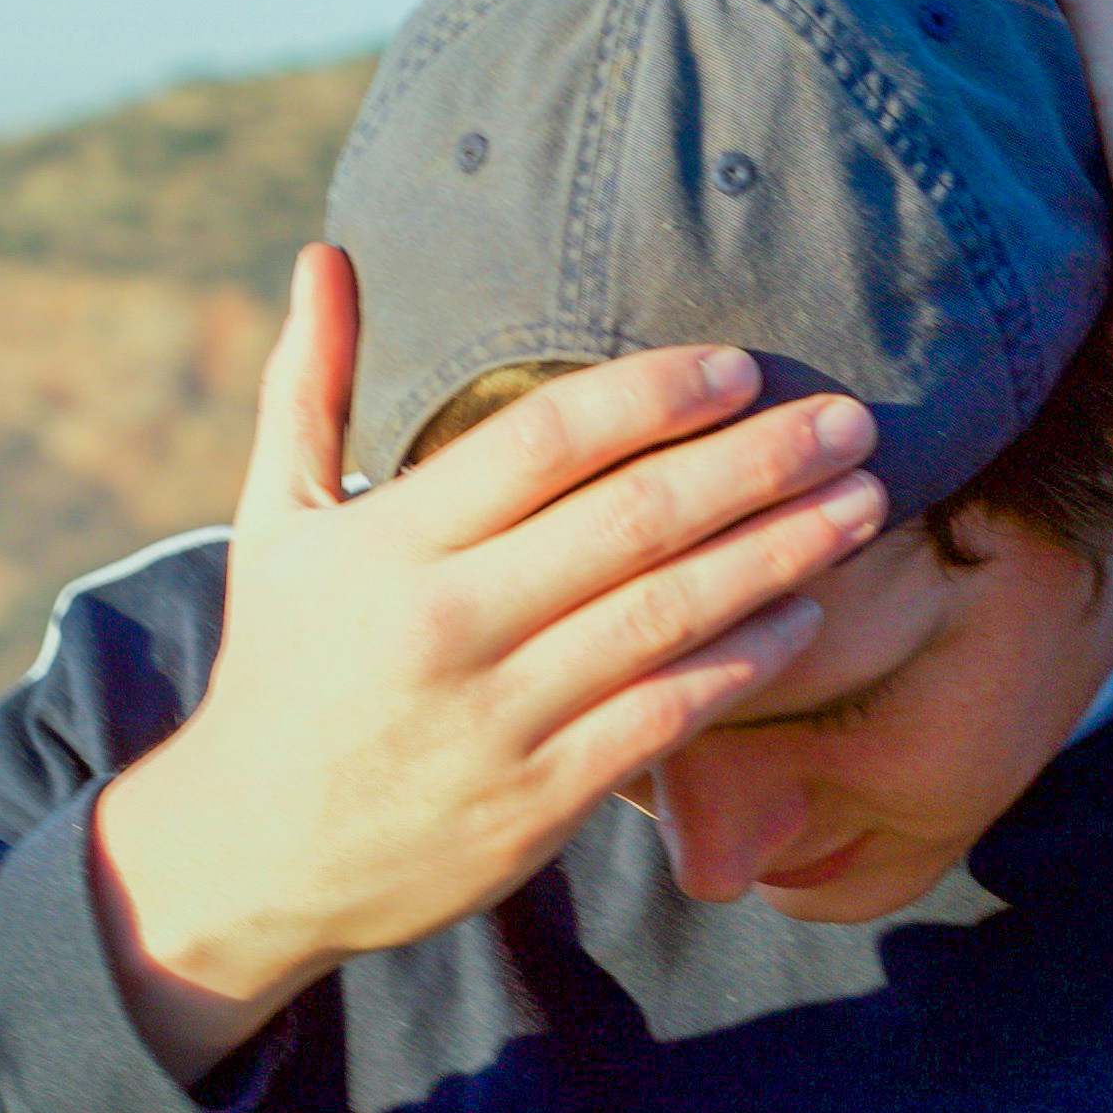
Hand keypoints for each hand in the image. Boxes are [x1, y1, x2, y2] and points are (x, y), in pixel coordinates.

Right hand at [85, 243, 886, 1080]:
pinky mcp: (536, 801)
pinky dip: (742, 664)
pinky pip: (664, 718)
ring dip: (779, 554)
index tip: (740, 367)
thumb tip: (326, 254)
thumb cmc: (279, 673)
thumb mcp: (271, 527)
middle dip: (757, 463)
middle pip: (632, 519)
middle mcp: (446, 623)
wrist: (250, 858)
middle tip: (851, 420)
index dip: (653, 394)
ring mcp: (497, 717)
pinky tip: (804, 617)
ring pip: (667, 616)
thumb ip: (310, 389)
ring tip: (862, 504)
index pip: (543, 439)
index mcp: (389, 543)